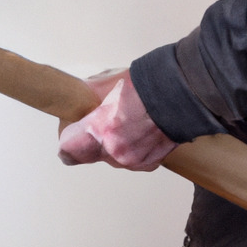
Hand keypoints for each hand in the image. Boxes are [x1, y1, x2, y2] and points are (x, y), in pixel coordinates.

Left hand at [58, 69, 177, 171]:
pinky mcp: (149, 164)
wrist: (178, 93)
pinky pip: (132, 160)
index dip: (68, 140)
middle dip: (93, 140)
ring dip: (114, 144)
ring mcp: (132, 161)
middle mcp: (113, 152)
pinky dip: (134, 148)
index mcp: (98, 132)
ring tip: (127, 122)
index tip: (71, 134)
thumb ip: (84, 98)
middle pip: (90, 154)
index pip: (67, 151)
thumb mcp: (103, 83)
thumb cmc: (142, 86)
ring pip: (112, 157)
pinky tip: (141, 130)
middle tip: (104, 121)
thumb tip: (73, 102)